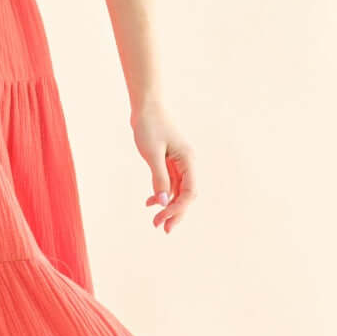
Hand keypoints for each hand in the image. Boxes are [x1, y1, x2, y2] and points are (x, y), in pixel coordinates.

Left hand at [130, 101, 196, 233]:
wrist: (146, 107)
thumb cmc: (149, 126)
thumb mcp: (152, 153)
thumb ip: (159, 178)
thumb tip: (163, 202)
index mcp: (188, 160)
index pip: (190, 192)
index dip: (179, 208)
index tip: (163, 218)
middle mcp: (187, 163)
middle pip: (187, 195)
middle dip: (176, 212)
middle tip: (161, 228)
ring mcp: (179, 163)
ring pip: (178, 191)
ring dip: (168, 206)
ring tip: (155, 220)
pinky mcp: (170, 162)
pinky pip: (170, 184)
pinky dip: (162, 194)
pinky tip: (150, 202)